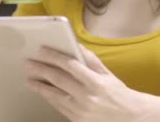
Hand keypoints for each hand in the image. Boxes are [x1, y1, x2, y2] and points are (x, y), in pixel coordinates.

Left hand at [25, 44, 148, 121]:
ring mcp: (81, 110)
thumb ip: (91, 60)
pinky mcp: (77, 120)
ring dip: (40, 86)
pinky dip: (50, 98)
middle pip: (58, 79)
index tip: (42, 50)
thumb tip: (76, 45)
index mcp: (96, 82)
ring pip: (55, 95)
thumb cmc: (119, 93)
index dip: (54, 56)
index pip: (70, 65)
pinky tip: (43, 92)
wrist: (130, 118)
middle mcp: (87, 97)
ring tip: (30, 79)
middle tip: (29, 63)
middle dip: (41, 70)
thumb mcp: (107, 74)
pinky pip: (59, 107)